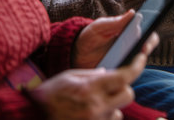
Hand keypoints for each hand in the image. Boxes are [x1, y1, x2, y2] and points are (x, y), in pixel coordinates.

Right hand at [30, 52, 149, 119]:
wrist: (32, 116)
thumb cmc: (49, 94)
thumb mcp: (70, 75)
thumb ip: (93, 74)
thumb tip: (110, 74)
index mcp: (91, 87)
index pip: (124, 76)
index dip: (137, 66)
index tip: (141, 59)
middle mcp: (96, 107)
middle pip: (128, 95)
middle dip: (124, 88)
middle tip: (112, 85)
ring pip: (119, 112)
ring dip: (112, 106)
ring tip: (92, 103)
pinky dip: (105, 117)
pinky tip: (89, 113)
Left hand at [73, 11, 158, 68]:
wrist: (75, 53)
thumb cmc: (90, 36)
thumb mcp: (100, 26)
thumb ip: (115, 21)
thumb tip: (132, 13)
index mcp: (129, 34)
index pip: (147, 34)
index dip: (150, 37)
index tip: (146, 38)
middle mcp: (130, 48)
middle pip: (146, 49)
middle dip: (147, 48)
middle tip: (142, 49)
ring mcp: (125, 62)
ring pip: (138, 64)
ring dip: (136, 62)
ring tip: (129, 59)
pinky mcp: (117, 74)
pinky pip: (125, 76)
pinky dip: (124, 74)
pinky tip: (118, 71)